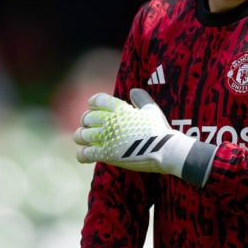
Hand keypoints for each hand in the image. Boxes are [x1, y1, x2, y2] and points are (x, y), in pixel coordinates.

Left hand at [73, 88, 194, 175]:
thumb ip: (141, 99)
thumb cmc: (160, 130)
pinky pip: (85, 153)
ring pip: (82, 135)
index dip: (93, 103)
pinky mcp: (106, 154)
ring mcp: (107, 138)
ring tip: (86, 141)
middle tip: (90, 128)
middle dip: (86, 122)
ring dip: (82, 138)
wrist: (165, 150)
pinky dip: (82, 155)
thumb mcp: (152, 110)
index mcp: (119, 109)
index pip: (97, 100)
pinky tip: (85, 156)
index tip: (93, 108)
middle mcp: (110, 121)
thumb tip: (133, 91)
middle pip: (86, 118)